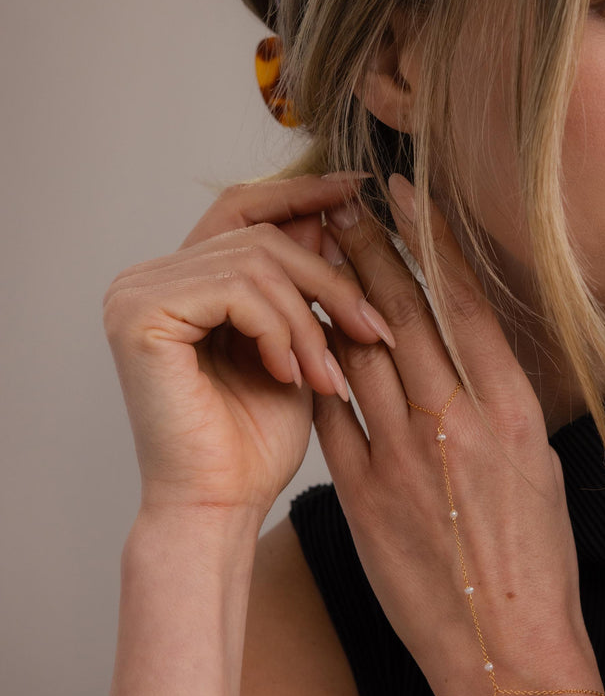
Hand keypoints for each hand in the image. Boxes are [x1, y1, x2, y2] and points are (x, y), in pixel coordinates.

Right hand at [103, 174, 391, 527]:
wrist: (220, 505)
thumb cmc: (258, 438)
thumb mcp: (299, 346)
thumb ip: (305, 287)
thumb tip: (337, 224)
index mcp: (184, 278)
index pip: (245, 208)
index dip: (303, 193)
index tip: (358, 189)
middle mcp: (151, 275)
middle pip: (261, 234)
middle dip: (331, 280)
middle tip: (375, 329)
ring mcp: (137, 292)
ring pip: (258, 262)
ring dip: (312, 319)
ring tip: (330, 375)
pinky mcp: (139, 315)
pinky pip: (238, 290)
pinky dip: (280, 330)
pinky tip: (291, 375)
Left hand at [312, 176, 598, 695]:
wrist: (505, 650)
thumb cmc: (535, 563)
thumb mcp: (540, 468)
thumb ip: (500, 408)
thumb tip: (469, 362)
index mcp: (514, 413)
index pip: (466, 304)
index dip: (432, 242)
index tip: (406, 200)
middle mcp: (458, 423)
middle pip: (402, 316)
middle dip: (369, 252)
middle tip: (342, 208)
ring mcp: (403, 458)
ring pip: (358, 354)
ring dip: (334, 299)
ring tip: (314, 257)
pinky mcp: (361, 494)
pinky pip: (332, 414)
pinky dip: (318, 368)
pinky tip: (302, 336)